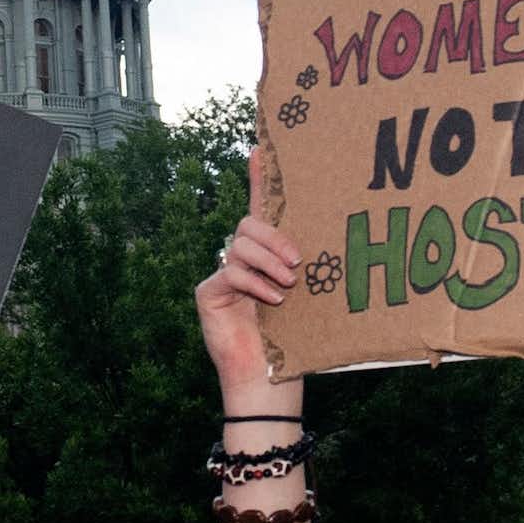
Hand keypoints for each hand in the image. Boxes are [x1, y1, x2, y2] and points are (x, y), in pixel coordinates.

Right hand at [195, 148, 301, 400]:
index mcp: (265, 254)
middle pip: (249, 224)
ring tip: (288, 284)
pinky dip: (255, 283)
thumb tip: (316, 242)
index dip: (258, 176)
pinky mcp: (208, 292)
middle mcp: (240, 259)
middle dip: (275, 238)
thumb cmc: (293, 338)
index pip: (259, 207)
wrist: (269, 376)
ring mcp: (221, 275)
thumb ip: (300, 264)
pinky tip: (273, 299)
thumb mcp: (304, 293)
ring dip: (269, 262)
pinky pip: (231, 271)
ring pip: (240, 244)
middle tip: (298, 263)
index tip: (262, 146)